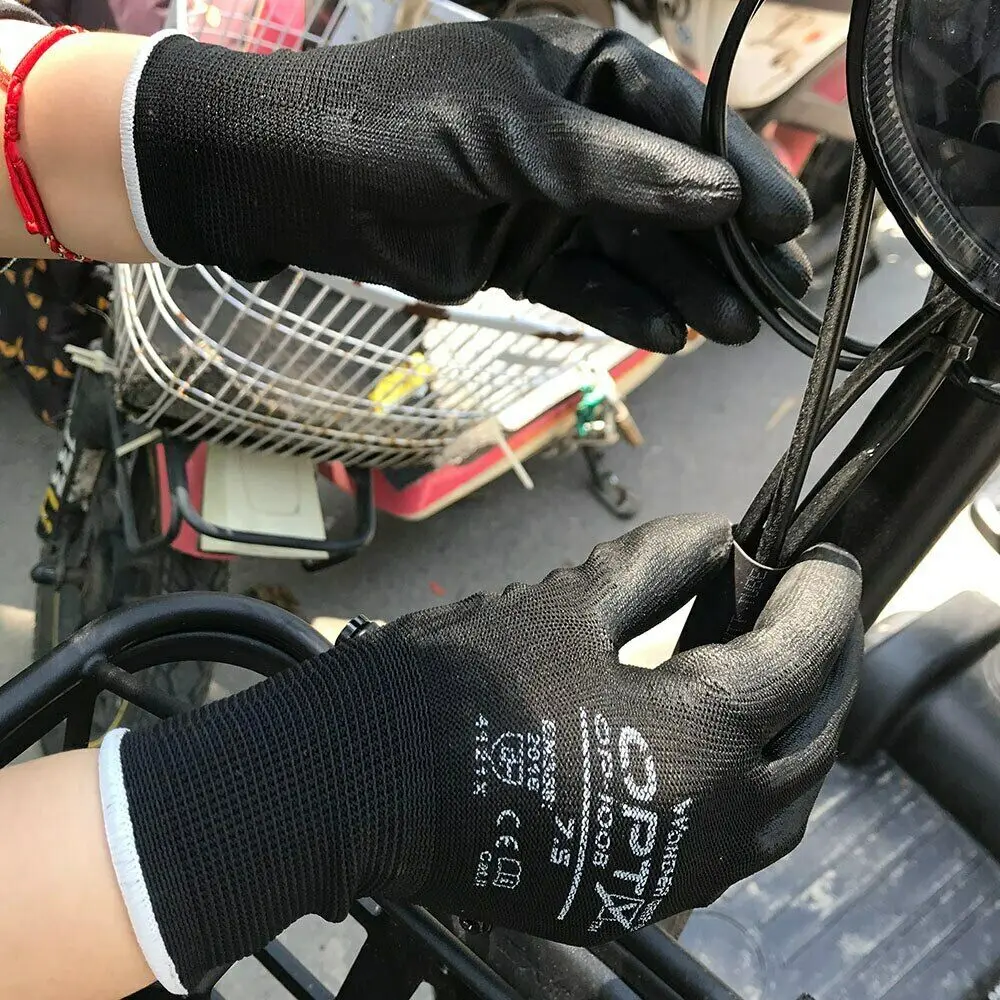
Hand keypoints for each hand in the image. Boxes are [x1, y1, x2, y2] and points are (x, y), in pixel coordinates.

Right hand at [102, 515, 860, 992]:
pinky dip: (741, 790)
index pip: (802, 660)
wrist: (361, 782)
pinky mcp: (624, 894)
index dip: (824, 598)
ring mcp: (667, 874)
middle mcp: (706, 825)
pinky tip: (709, 741)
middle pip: (811, 744)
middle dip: (821, 669)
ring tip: (762, 672)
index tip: (825, 559)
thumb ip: (663, 563)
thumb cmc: (462, 684)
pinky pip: (722, 848)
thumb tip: (718, 538)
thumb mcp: (573, 602)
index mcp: (702, 742)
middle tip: (800, 611)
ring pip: (777, 812)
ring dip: (787, 738)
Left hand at [131, 20, 812, 351]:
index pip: (677, 121)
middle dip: (721, 242)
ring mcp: (542, 201)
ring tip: (733, 327)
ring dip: (681, 286)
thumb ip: (612, 169)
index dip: (735, 172)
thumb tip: (719, 195)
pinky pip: (580, 284)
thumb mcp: (509, 139)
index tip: (786, 220)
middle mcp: (568, 137)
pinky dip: (620, 308)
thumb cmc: (391, 133)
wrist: (287, 185)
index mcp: (574, 75)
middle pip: (665, 192)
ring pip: (629, 247)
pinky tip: (666, 334)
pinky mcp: (513, 256)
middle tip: (780, 288)